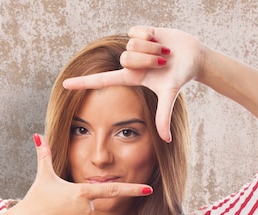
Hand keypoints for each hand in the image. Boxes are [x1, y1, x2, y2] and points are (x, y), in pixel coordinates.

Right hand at [13, 134, 152, 214]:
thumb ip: (44, 155)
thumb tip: (37, 135)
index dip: (133, 189)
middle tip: (58, 208)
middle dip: (76, 206)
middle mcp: (87, 208)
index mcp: (82, 191)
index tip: (149, 189)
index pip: (112, 190)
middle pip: (90, 205)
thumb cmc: (34, 200)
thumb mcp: (43, 176)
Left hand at [63, 26, 204, 141]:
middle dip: (147, 59)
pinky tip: (159, 38)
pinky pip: (137, 31)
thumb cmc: (180, 77)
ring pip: (132, 45)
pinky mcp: (139, 32)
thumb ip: (164, 116)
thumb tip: (166, 141)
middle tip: (162, 62)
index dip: (83, 83)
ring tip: (163, 51)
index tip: (64, 85)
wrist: (193, 56)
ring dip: (152, 48)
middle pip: (126, 58)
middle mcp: (128, 63)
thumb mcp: (169, 96)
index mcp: (130, 78)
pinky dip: (152, 35)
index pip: (102, 81)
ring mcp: (133, 47)